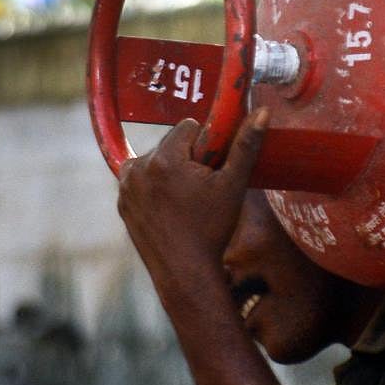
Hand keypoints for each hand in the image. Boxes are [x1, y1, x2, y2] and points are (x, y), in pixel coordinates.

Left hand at [117, 108, 269, 283]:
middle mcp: (138, 168)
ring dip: (170, 172)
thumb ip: (245, 146)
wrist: (185, 272)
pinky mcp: (122, 203)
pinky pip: (141, 181)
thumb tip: (262, 112)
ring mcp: (126, 187)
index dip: (206, 146)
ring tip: (186, 201)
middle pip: (171, 144)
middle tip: (201, 190)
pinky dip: (155, 188)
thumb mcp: (233, 185)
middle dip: (188, 158)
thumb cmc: (212, 229)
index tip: (212, 169)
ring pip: (155, 161)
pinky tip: (170, 210)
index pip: (188, 127)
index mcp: (164, 159)